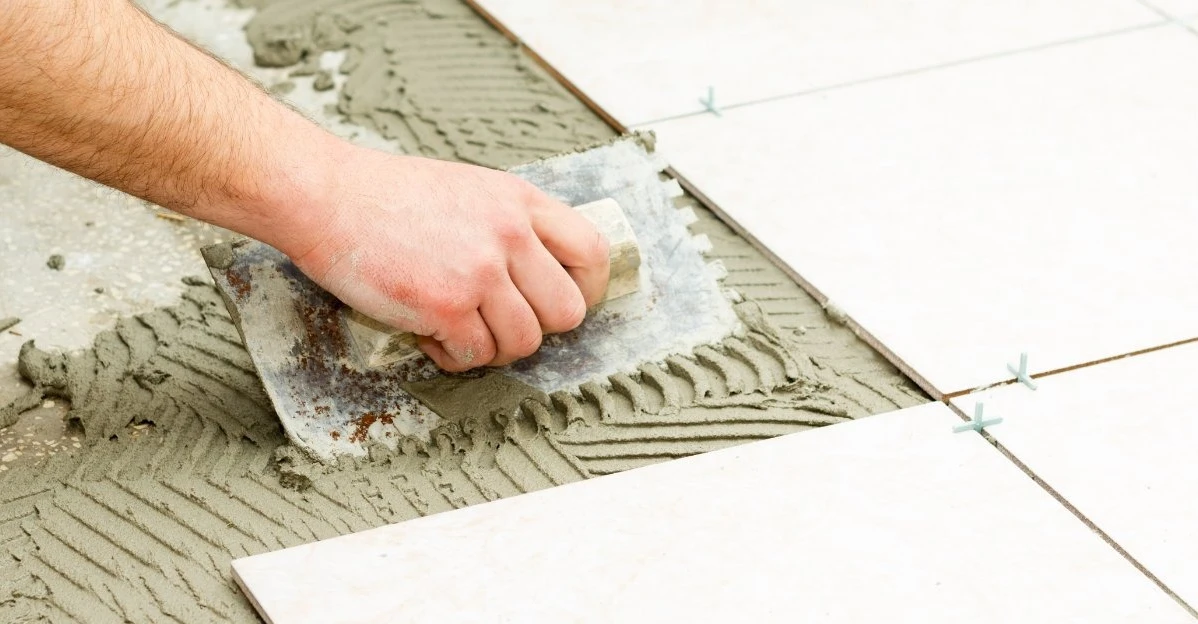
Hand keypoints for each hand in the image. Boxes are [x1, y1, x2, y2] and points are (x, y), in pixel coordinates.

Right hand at [286, 146, 610, 371]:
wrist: (327, 195)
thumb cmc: (387, 196)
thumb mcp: (470, 189)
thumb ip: (510, 224)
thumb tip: (539, 275)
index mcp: (520, 201)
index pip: (592, 252)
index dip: (587, 289)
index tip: (561, 303)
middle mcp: (510, 234)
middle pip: (568, 311)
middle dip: (538, 329)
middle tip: (500, 325)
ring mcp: (480, 271)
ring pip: (524, 342)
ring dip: (493, 349)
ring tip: (459, 332)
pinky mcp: (446, 305)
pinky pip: (475, 356)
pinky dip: (453, 358)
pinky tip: (430, 338)